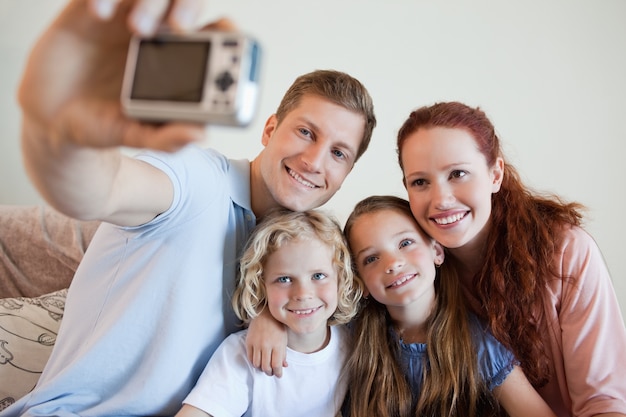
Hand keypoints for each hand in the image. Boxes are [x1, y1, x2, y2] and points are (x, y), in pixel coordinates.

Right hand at [18, 0, 233, 151]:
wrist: (52, 119)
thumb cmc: (101, 124)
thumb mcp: (135, 135)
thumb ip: (168, 137)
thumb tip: (200, 134)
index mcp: (177, 61)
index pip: (212, 32)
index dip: (226, 29)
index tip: (226, 35)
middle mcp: (155, 33)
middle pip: (185, 0)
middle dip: (189, 5)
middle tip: (180, 27)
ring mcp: (122, 17)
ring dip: (150, 1)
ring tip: (137, 28)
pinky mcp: (87, 10)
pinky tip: (99, 14)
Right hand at [245, 309, 288, 376]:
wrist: (266, 314)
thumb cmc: (277, 326)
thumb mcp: (284, 339)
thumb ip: (283, 353)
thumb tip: (284, 366)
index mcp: (277, 345)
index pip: (276, 365)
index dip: (278, 373)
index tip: (279, 375)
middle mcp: (266, 345)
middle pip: (266, 367)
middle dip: (269, 373)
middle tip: (271, 372)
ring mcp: (256, 344)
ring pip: (257, 364)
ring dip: (261, 368)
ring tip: (265, 367)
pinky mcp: (249, 342)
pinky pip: (250, 357)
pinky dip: (254, 362)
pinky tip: (258, 361)